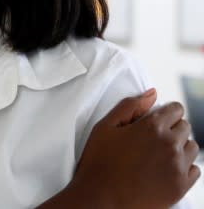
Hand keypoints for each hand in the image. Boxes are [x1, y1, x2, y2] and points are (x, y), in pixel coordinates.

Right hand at [68, 89, 199, 208]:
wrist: (101, 200)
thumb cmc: (99, 163)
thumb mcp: (105, 127)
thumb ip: (129, 106)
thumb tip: (152, 94)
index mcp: (151, 127)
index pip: (176, 109)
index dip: (165, 112)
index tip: (155, 120)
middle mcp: (170, 144)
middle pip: (185, 126)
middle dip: (171, 128)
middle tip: (152, 139)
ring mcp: (178, 166)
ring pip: (191, 147)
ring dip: (179, 147)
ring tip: (158, 155)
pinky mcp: (181, 186)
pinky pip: (195, 170)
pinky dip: (184, 167)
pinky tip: (164, 169)